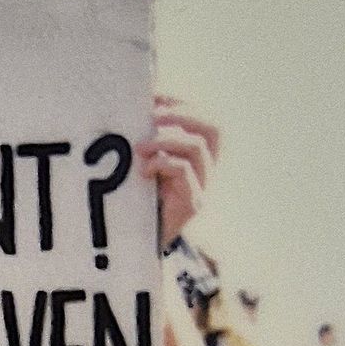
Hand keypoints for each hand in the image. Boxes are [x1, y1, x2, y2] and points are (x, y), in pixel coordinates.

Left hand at [136, 94, 219, 248]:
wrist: (141, 246)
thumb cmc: (140, 201)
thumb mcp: (147, 166)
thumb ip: (148, 143)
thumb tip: (131, 109)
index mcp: (200, 157)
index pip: (206, 120)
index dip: (184, 104)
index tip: (155, 98)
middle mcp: (208, 170)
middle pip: (213, 129)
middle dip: (183, 115)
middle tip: (152, 116)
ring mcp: (203, 187)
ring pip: (198, 148)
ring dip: (166, 139)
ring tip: (140, 146)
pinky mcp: (193, 204)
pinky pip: (186, 173)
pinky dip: (163, 163)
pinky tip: (144, 169)